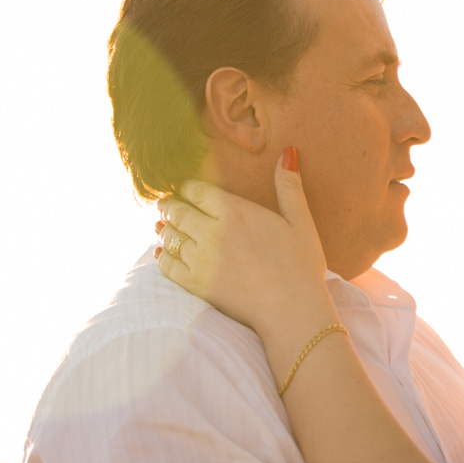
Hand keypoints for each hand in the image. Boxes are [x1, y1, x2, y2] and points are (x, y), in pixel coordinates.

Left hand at [155, 148, 331, 338]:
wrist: (293, 310)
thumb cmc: (301, 266)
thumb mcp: (300, 222)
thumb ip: (289, 186)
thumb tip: (288, 151)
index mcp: (235, 211)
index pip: (195, 190)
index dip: (187, 189)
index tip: (186, 191)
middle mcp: (212, 231)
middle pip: (176, 211)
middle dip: (170, 206)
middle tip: (168, 206)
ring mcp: (201, 259)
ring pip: (168, 237)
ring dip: (165, 230)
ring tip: (164, 228)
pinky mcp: (196, 284)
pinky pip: (166, 266)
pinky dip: (162, 257)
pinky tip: (163, 254)